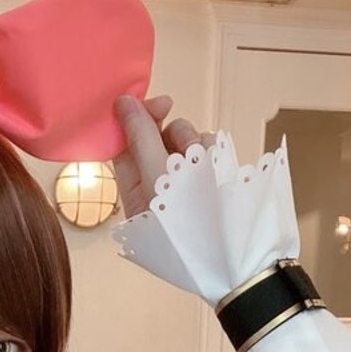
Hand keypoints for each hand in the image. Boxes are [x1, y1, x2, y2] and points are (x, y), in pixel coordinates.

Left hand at [112, 95, 213, 219]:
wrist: (229, 250)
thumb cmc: (183, 219)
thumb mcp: (156, 174)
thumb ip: (140, 136)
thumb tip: (121, 102)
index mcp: (134, 187)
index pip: (126, 143)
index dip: (139, 118)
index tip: (160, 104)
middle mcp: (157, 183)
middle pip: (157, 136)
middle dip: (173, 132)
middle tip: (185, 138)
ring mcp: (184, 181)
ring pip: (185, 140)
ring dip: (194, 143)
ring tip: (204, 163)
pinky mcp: (209, 179)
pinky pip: (207, 150)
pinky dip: (212, 152)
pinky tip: (218, 167)